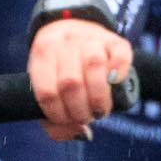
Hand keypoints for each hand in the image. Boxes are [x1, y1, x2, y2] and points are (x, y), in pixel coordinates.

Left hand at [28, 19, 133, 140]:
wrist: (73, 27)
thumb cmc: (58, 68)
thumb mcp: (46, 87)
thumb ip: (54, 121)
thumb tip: (83, 134)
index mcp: (41, 54)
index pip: (46, 92)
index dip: (59, 115)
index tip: (69, 121)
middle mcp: (64, 42)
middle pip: (70, 83)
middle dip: (80, 110)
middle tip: (87, 116)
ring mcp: (90, 38)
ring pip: (94, 66)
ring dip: (99, 98)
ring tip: (99, 109)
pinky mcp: (115, 40)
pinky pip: (120, 55)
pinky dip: (118, 73)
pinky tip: (114, 84)